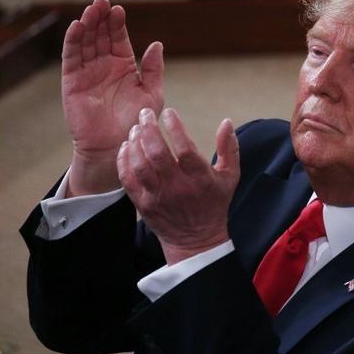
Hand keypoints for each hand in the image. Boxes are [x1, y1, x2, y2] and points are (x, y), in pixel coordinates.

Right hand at [61, 0, 163, 194]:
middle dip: (101, 18)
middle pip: (101, 36)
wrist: (116, 146)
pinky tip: (77, 27)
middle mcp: (104, 66)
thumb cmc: (137, 122)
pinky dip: (73, 42)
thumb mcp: (152, 93)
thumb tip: (157, 44)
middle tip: (102, 1)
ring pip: (86, 43)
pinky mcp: (73, 81)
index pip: (118, 39)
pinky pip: (71, 58)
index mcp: (124, 66)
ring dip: (87, 25)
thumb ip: (153, 69)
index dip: (117, 24)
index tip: (119, 10)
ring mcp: (87, 72)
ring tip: (91, 9)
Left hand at [117, 107, 240, 264]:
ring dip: (135, 143)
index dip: (175, 128)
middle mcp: (178, 188)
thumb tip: (226, 122)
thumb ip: (229, 148)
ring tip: (136, 128)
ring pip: (140, 165)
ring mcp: (158, 197)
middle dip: (149, 129)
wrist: (195, 240)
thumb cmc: (214, 203)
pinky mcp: (143, 204)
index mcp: (200, 179)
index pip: (185, 149)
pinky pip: (128, 180)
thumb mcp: (230, 176)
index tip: (169, 113)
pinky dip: (124, 161)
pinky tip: (127, 146)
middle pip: (158, 154)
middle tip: (145, 114)